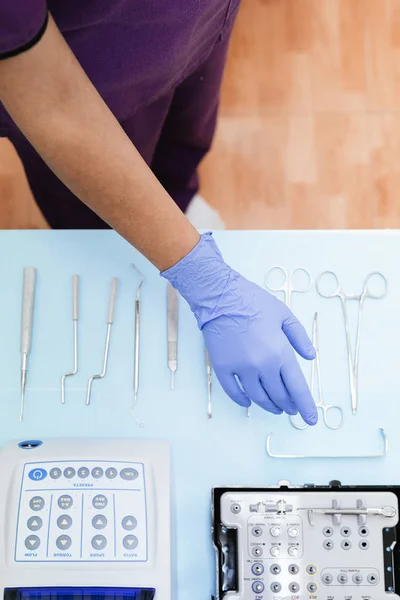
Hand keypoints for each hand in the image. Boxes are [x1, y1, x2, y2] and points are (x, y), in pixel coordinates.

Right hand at [162, 233, 317, 424]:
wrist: (221, 296)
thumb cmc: (253, 302)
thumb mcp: (284, 315)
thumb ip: (299, 338)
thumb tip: (310, 357)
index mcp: (280, 353)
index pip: (297, 388)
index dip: (306, 406)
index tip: (310, 419)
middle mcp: (262, 366)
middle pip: (278, 396)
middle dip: (288, 406)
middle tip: (293, 409)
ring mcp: (241, 369)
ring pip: (257, 397)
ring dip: (269, 406)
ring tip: (275, 408)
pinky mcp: (223, 368)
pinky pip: (233, 392)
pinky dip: (242, 400)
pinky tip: (248, 402)